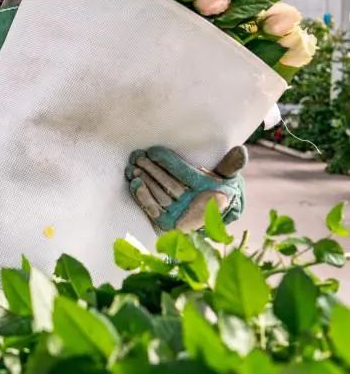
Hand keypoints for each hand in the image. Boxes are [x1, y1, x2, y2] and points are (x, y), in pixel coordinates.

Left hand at [126, 145, 245, 231]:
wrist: (209, 214)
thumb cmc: (216, 190)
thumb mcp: (226, 178)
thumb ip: (230, 165)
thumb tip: (240, 150)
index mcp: (209, 192)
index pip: (186, 175)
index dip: (169, 162)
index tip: (153, 151)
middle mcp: (195, 206)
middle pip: (170, 185)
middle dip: (153, 170)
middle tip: (138, 156)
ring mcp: (180, 215)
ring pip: (160, 195)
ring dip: (145, 181)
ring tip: (133, 166)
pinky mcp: (167, 223)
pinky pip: (153, 210)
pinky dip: (142, 197)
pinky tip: (134, 183)